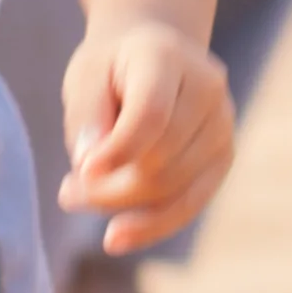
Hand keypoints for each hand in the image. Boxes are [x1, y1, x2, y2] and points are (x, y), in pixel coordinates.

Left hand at [61, 15, 235, 258]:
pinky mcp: (224, 157)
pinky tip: (115, 238)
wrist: (153, 55)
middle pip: (161, 159)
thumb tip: (89, 166)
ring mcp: (223, 125)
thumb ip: (86, 115)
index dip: (116, 152)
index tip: (78, 174)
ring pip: (174, 188)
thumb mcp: (85, 75)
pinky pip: (190, 204)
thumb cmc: (111, 68)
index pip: (151, 116)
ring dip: (122, 206)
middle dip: (110, 187)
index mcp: (168, 57)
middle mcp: (208, 89)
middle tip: (67, 193)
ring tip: (77, 199)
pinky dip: (151, 225)